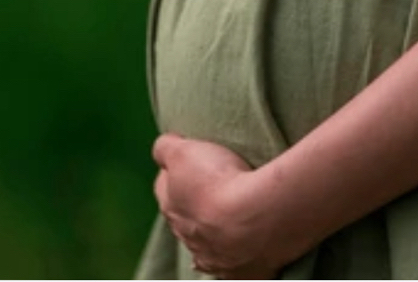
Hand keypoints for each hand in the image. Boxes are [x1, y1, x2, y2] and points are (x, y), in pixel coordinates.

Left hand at [152, 134, 286, 278]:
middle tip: (213, 188)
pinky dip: (234, 260)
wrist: (257, 217)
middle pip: (186, 219)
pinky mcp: (243, 273)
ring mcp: (215, 258)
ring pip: (207, 246)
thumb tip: (161, 150)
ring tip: (228, 222)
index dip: (174, 172)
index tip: (188, 162)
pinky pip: (233, 269)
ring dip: (213, 234)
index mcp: (171, 209)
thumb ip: (165, 148)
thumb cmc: (218, 182)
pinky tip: (239, 254)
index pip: (164, 187)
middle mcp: (188, 238)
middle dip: (194, 205)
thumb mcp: (182, 151)